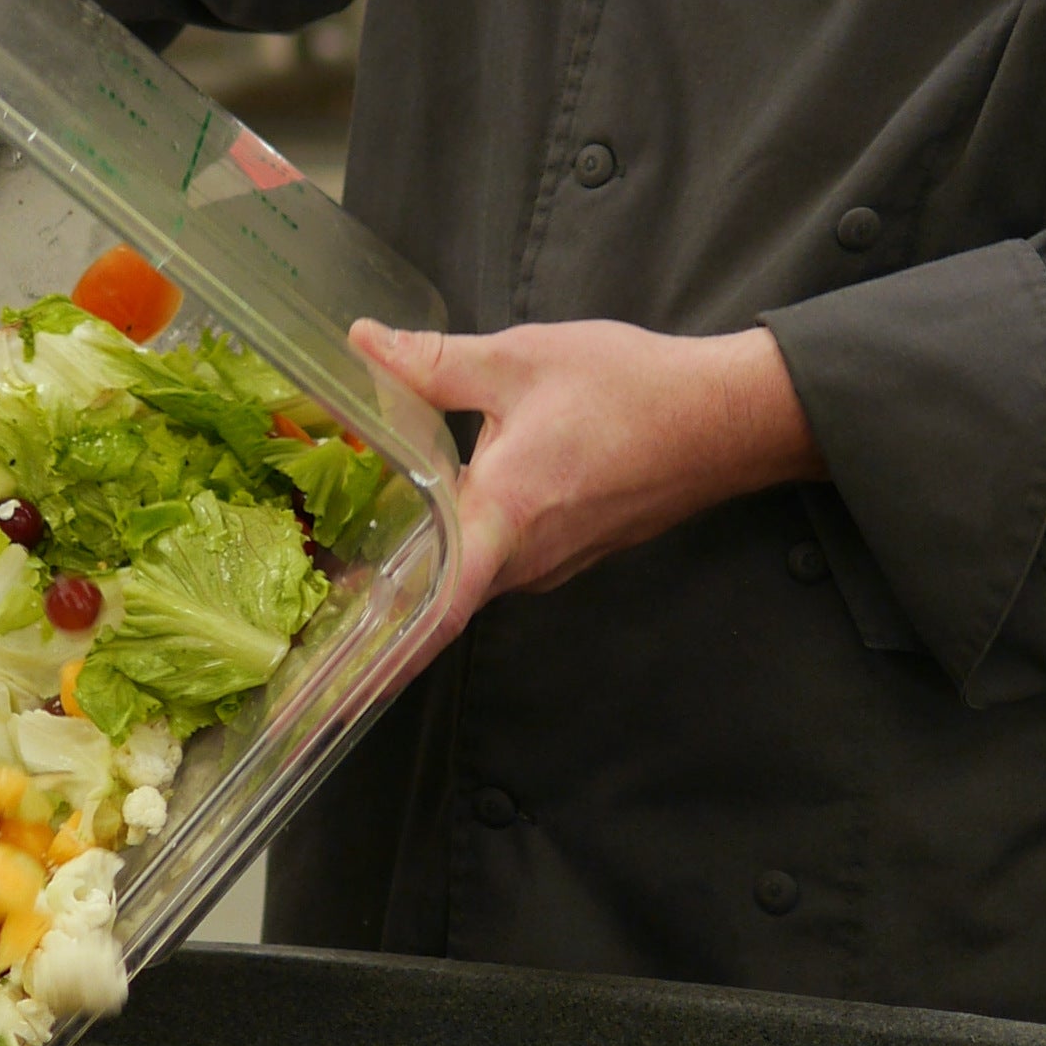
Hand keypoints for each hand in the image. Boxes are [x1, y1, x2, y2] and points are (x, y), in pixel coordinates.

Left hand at [349, 315, 819, 637]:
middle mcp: (526, 559)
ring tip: (358, 576)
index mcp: (501, 517)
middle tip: (319, 621)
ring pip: (472, 580)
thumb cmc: (630, 390)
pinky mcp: (575, 551)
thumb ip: (434, 363)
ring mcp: (554, 562)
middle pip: (440, 602)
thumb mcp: (521, 360)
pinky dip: (465, 558)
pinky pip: (505, 564)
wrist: (726, 417)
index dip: (378, 659)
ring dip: (424, 581)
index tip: (332, 701)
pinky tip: (438, 531)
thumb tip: (363, 345)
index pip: (431, 612)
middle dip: (382, 614)